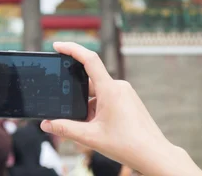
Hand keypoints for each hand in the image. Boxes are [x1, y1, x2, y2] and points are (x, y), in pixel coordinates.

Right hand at [41, 42, 201, 175]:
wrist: (155, 155)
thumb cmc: (129, 146)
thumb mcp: (91, 137)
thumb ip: (65, 129)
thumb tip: (46, 124)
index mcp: (110, 89)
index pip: (89, 59)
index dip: (71, 49)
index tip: (57, 46)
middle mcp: (118, 87)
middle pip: (88, 82)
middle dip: (77, 97)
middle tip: (73, 114)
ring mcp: (125, 93)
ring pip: (97, 93)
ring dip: (88, 107)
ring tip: (91, 128)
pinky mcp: (128, 100)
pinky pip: (106, 98)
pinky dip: (97, 109)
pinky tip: (99, 127)